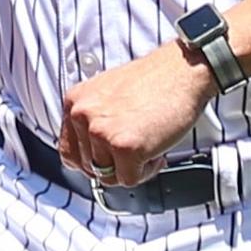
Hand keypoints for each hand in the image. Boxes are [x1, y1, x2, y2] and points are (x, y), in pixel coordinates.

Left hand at [60, 44, 213, 189]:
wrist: (182, 70)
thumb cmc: (155, 81)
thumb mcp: (108, 95)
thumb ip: (94, 122)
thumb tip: (92, 153)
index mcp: (75, 102)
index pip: (68, 152)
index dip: (92, 160)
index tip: (109, 158)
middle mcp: (82, 116)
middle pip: (88, 168)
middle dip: (114, 164)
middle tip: (136, 150)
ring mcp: (101, 132)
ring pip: (107, 177)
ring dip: (130, 168)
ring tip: (147, 146)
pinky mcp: (125, 147)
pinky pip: (129, 180)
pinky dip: (146, 171)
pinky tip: (156, 151)